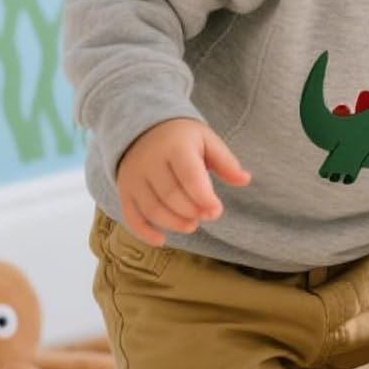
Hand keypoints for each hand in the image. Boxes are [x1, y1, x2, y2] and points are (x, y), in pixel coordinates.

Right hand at [114, 118, 250, 245]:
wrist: (143, 128)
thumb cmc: (182, 138)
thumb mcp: (207, 140)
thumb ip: (225, 161)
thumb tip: (245, 179)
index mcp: (176, 147)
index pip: (189, 176)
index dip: (204, 197)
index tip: (216, 211)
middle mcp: (151, 162)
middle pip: (171, 195)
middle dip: (191, 211)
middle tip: (207, 216)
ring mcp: (134, 178)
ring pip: (152, 208)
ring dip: (173, 223)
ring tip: (192, 224)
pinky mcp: (124, 190)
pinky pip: (130, 215)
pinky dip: (143, 232)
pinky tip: (161, 240)